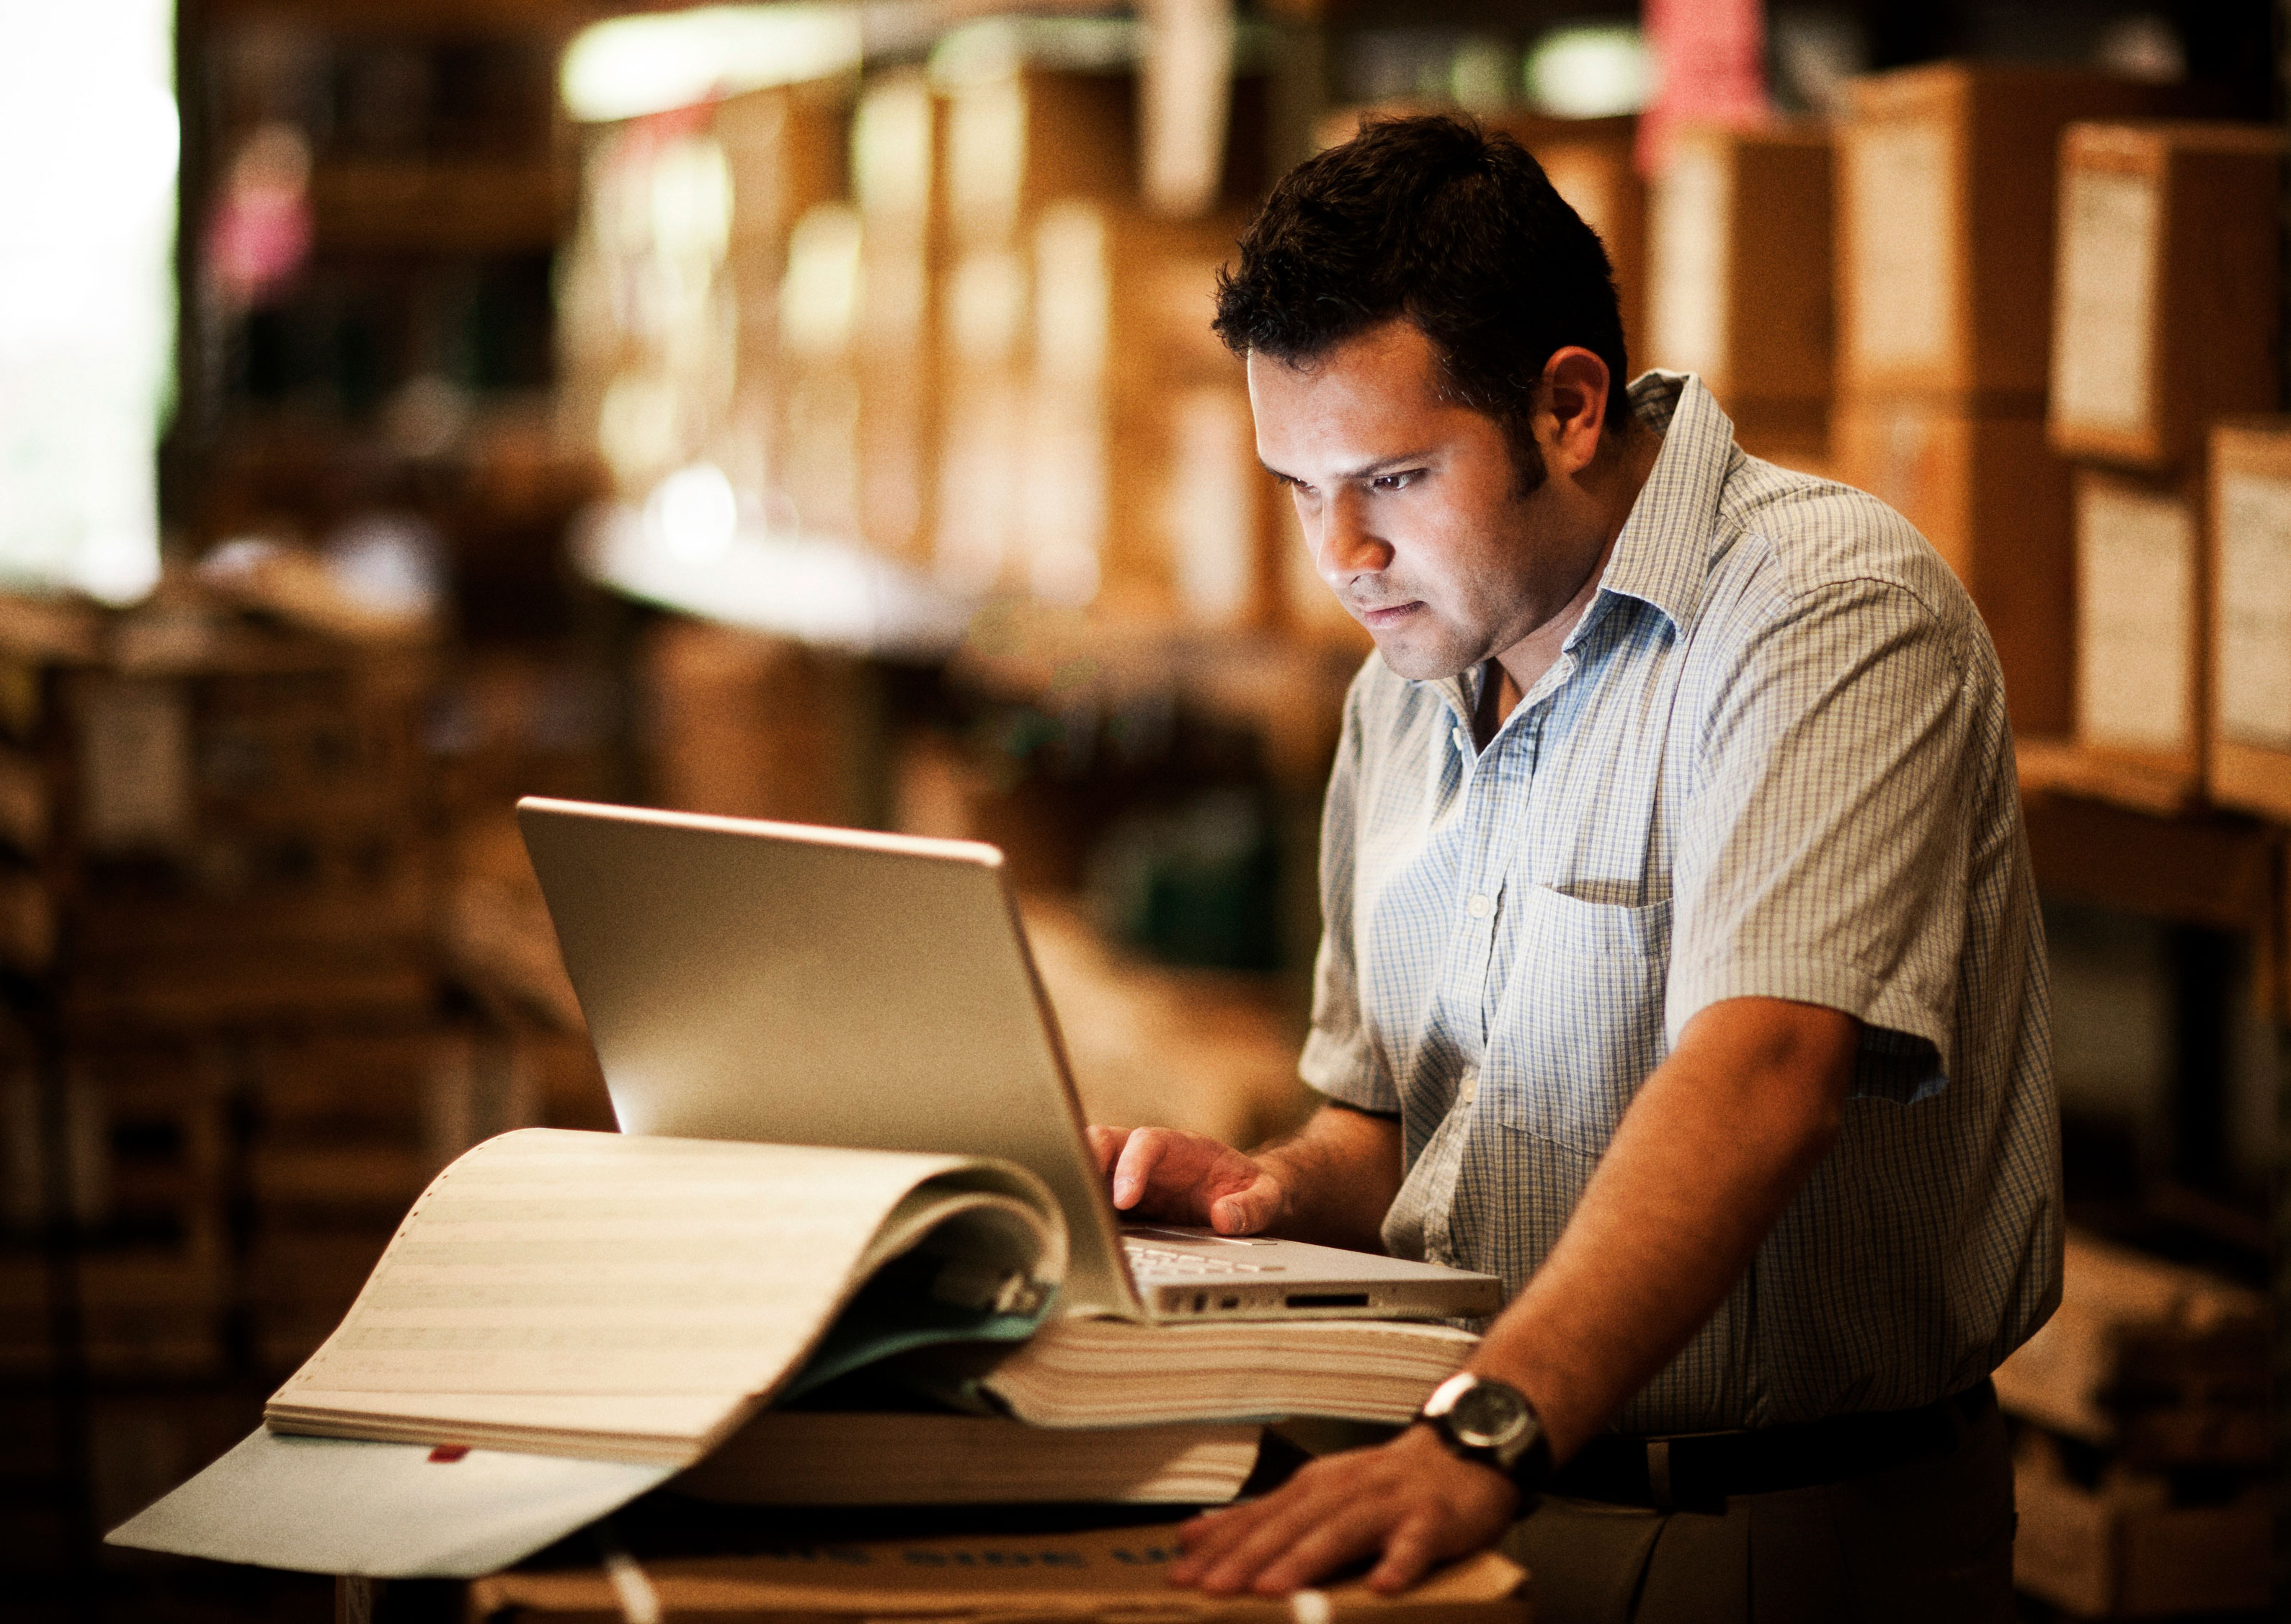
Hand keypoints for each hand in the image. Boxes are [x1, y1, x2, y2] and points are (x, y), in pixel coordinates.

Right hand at [1085, 1125, 1289, 1232]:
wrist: (1242, 1194)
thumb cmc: (1250, 1189)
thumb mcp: (1267, 1197)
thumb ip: (1253, 1206)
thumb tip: (1226, 1218)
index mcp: (1180, 1147)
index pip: (1146, 1142)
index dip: (1131, 1165)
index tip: (1125, 1198)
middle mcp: (1147, 1156)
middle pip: (1105, 1141)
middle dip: (1084, 1159)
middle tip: (1073, 1195)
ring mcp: (1128, 1175)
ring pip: (1088, 1165)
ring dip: (1073, 1184)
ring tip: (1062, 1215)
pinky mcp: (1118, 1199)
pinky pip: (1090, 1198)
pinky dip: (1078, 1210)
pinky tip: (1071, 1234)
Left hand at [1171, 1424, 1519, 1593]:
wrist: (1461, 1454)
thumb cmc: (1384, 1485)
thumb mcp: (1318, 1494)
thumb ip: (1261, 1517)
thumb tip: (1194, 1534)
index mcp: (1312, 1488)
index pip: (1257, 1518)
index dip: (1218, 1547)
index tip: (1181, 1574)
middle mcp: (1343, 1490)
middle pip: (1289, 1525)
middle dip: (1248, 1558)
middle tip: (1214, 1588)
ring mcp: (1387, 1503)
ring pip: (1341, 1531)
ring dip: (1306, 1559)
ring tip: (1275, 1589)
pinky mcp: (1430, 1519)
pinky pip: (1414, 1544)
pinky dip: (1398, 1562)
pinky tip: (1383, 1584)